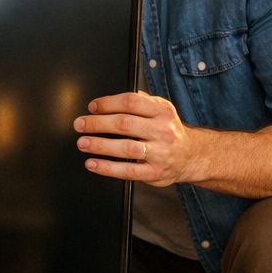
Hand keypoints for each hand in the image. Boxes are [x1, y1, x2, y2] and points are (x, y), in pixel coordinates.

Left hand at [74, 91, 199, 186]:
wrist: (191, 155)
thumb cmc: (168, 130)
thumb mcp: (161, 110)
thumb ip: (140, 101)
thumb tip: (107, 100)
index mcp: (162, 111)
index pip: (131, 102)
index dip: (108, 103)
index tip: (92, 107)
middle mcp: (162, 130)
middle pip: (124, 124)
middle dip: (97, 123)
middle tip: (79, 124)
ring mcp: (160, 153)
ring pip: (126, 147)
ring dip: (100, 145)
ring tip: (83, 143)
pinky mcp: (155, 172)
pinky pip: (127, 171)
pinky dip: (107, 168)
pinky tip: (92, 163)